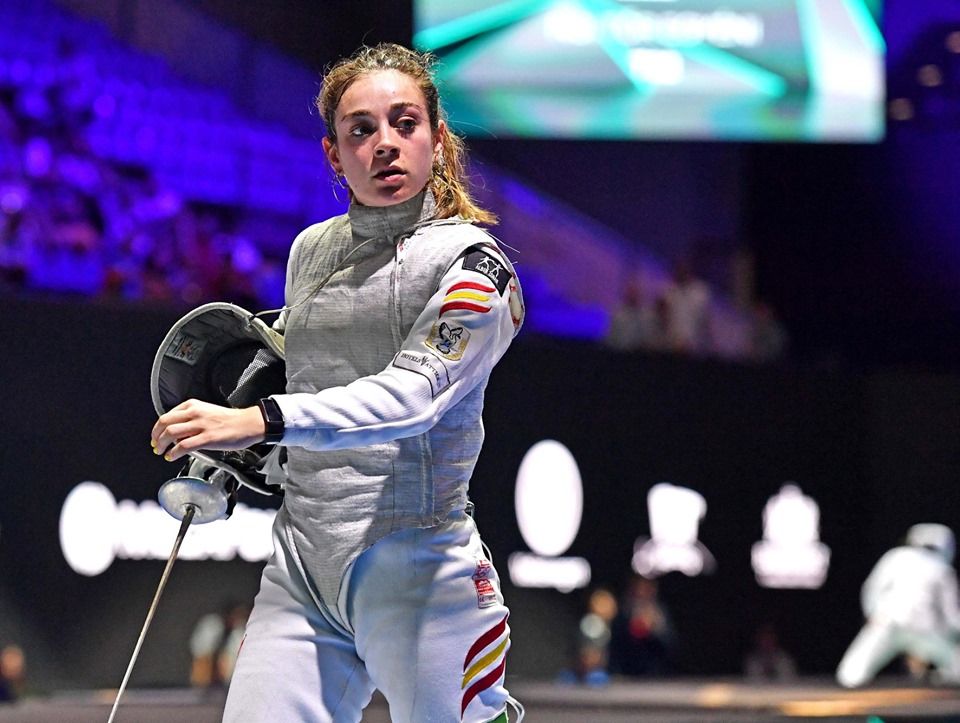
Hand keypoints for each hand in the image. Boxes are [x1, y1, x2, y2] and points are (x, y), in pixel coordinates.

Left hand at [151, 399, 265, 461]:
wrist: (249, 424)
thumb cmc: (231, 420)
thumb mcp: (207, 412)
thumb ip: (191, 419)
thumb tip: (178, 434)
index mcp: (194, 405)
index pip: (167, 415)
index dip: (158, 428)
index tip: (156, 436)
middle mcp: (195, 413)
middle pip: (165, 423)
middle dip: (156, 436)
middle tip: (155, 445)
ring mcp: (201, 425)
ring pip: (171, 433)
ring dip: (162, 445)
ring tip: (161, 452)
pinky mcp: (207, 438)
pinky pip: (183, 446)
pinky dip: (174, 452)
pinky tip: (172, 456)